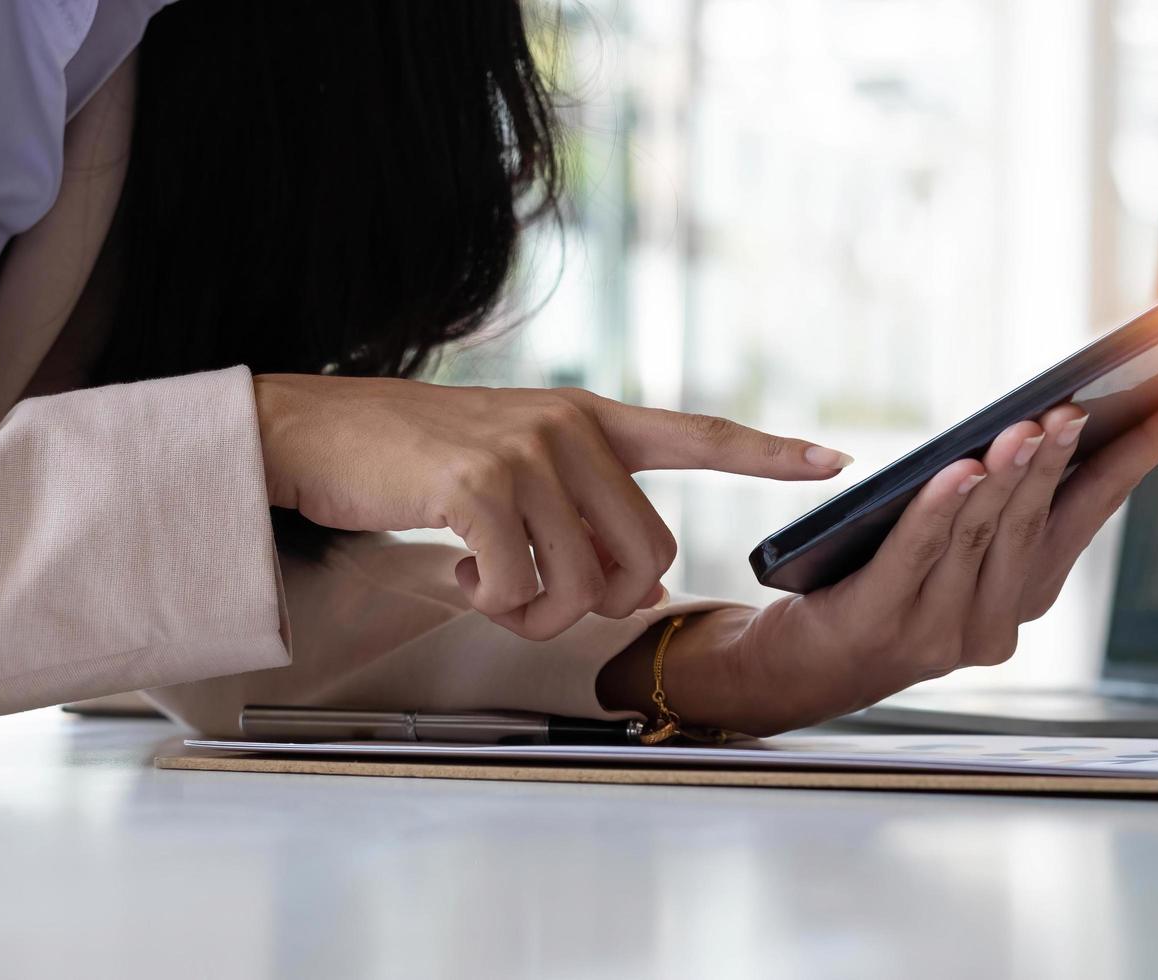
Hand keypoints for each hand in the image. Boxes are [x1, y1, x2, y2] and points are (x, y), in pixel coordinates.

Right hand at [252, 374, 850, 639]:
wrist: (323, 432)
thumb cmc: (422, 462)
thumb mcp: (517, 470)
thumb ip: (582, 513)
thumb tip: (642, 589)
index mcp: (590, 420)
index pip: (698, 432)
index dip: (767, 453)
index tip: (833, 459)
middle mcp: (571, 428)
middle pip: (646, 556)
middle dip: (601, 604)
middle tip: (541, 598)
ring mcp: (527, 454)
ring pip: (584, 586)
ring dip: (536, 614)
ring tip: (489, 583)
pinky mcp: (479, 486)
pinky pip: (521, 591)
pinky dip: (490, 605)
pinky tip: (458, 572)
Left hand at [597, 389, 1157, 734]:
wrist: (806, 663)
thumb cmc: (886, 582)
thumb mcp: (960, 539)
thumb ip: (1005, 496)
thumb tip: (1053, 418)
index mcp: (1029, 590)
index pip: (1099, 507)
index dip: (1146, 452)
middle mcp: (999, 619)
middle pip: (1038, 521)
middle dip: (1062, 458)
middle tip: (1080, 406)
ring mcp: (943, 631)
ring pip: (985, 537)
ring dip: (1009, 478)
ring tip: (1027, 425)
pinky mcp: (882, 624)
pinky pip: (916, 555)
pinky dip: (939, 509)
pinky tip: (960, 467)